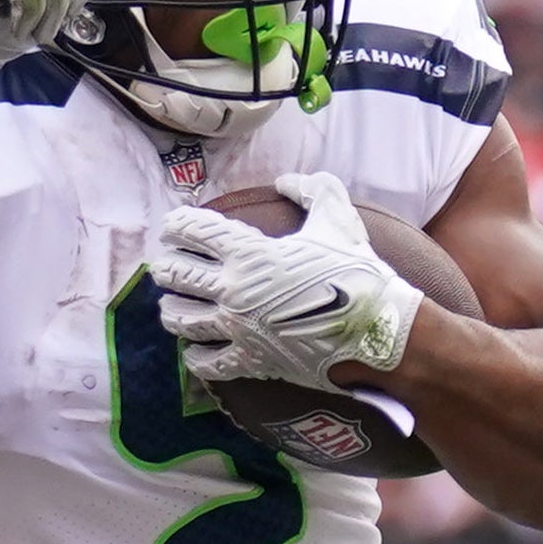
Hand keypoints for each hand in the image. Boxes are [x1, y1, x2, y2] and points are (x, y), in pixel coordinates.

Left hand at [146, 171, 425, 388]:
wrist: (376, 332)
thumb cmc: (356, 272)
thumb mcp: (338, 218)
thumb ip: (311, 189)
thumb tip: (286, 181)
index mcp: (249, 251)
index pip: (191, 231)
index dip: (176, 226)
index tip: (173, 228)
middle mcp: (233, 290)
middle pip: (174, 275)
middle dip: (166, 268)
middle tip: (166, 266)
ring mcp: (238, 329)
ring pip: (180, 319)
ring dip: (171, 310)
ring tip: (172, 305)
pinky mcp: (249, 362)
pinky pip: (205, 362)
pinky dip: (195, 355)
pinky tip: (195, 348)